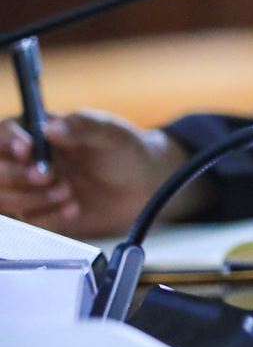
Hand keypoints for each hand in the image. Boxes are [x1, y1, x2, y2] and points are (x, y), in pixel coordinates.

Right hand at [0, 110, 195, 236]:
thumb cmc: (126, 150)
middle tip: (50, 176)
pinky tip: (74, 208)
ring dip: (33, 198)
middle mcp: (29, 160)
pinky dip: (48, 216)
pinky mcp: (40, 212)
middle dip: (19, 175)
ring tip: (69, 192)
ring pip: (5, 197)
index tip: (27, 151)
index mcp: (40, 132)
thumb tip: (50, 128)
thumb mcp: (109, 132)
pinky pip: (26, 220)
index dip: (9, 143)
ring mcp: (31, 187)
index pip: (5, 133)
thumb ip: (82, 127)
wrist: (144, 186)